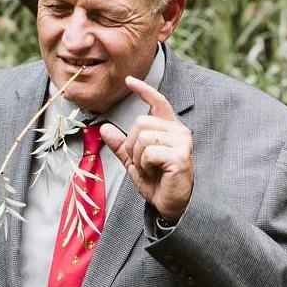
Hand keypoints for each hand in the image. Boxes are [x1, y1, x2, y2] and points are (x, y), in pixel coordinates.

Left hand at [99, 77, 193, 221]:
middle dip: (132, 146)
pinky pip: (149, 152)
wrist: (169, 205)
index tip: (129, 80)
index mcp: (169, 128)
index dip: (144, 90)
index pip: (157, 102)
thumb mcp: (133, 162)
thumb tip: (104, 128)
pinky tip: (155, 174)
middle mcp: (178, 131)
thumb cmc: (157, 183)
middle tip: (142, 164)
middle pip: (140, 122)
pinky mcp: (181, 155)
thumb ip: (121, 145)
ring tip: (149, 170)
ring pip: (143, 136)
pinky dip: (144, 166)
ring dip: (138, 158)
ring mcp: (182, 142)